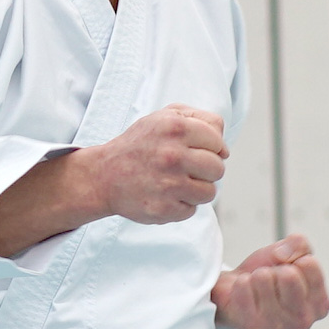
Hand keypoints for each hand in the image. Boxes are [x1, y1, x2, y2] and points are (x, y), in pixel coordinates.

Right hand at [0, 105, 226, 257]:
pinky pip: (192, 210)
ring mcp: (169, 184)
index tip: (195, 151)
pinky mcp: (164, 209)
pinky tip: (165, 195)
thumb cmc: (139, 145)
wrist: (104, 176)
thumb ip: (199, 118)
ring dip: (196, 190)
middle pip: (218, 168)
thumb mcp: (164, 117)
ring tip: (176, 183)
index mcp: (176, 127)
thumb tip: (224, 147)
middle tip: (185, 169)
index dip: (211, 148)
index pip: (218, 141)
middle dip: (205, 170)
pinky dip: (182, 206)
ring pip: (209, 192)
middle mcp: (173, 154)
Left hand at [212, 235, 328, 328]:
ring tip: (257, 288)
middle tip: (271, 280)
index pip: (308, 264)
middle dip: (275, 268)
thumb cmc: (270, 274)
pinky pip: (243, 285)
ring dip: (257, 276)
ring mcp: (277, 326)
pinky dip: (240, 282)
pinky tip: (244, 294)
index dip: (293, 259)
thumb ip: (299, 244)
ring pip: (263, 278)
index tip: (288, 271)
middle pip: (288, 275)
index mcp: (320, 305)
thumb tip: (283, 255)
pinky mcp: (252, 325)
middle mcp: (303, 320)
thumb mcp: (290, 252)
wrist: (235, 291)